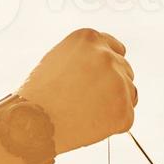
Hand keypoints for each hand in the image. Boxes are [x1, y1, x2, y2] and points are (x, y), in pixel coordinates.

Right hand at [18, 29, 136, 154]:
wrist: (32, 123)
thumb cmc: (40, 94)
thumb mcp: (60, 59)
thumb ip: (87, 57)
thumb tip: (115, 59)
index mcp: (90, 38)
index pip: (117, 49)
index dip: (110, 67)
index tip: (103, 79)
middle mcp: (107, 56)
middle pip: (126, 71)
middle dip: (113, 86)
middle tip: (89, 103)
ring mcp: (118, 83)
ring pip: (131, 93)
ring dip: (116, 103)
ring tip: (87, 113)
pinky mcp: (124, 110)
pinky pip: (127, 117)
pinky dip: (113, 124)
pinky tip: (90, 125)